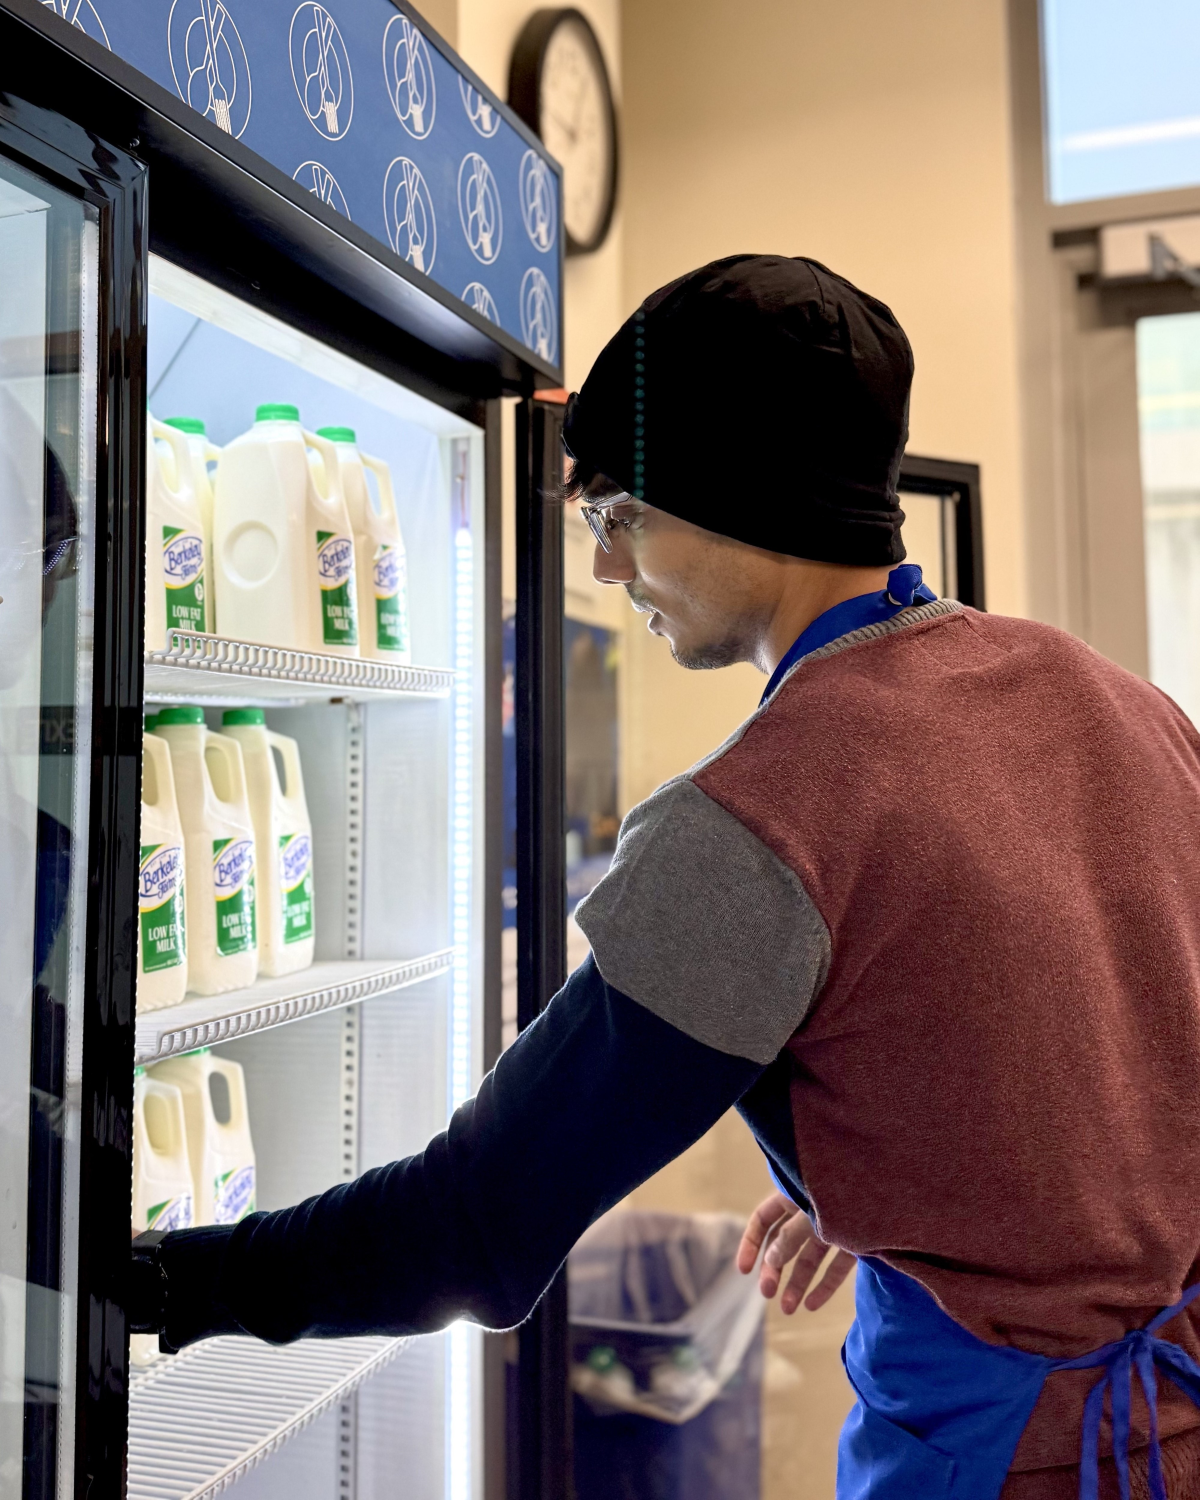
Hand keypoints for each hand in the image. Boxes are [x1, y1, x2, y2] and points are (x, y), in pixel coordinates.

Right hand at [736, 1192, 855, 1314]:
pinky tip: (812, 1306)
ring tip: (789, 1309)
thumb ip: (790, 1236)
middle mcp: (811, 1211)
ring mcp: (834, 1227)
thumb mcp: (811, 1213)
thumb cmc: (847, 1190)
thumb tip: (770, 1260)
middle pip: (784, 1242)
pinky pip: (836, 1267)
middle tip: (767, 1293)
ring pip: (809, 1258)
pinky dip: (824, 1285)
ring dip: (797, 1283)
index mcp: (794, 1194)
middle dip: (774, 1269)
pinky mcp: (856, 1242)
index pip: (764, 1220)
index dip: (752, 1244)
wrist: (896, 1189)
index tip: (743, 1271)